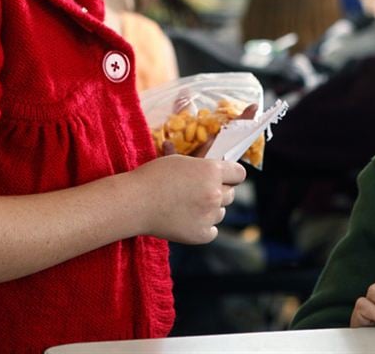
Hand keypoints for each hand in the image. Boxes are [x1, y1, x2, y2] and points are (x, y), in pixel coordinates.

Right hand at [130, 152, 245, 243]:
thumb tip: (212, 140)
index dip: (232, 175)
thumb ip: (200, 157)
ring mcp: (209, 215)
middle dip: (219, 191)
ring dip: (210, 209)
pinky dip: (203, 227)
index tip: (225, 177)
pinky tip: (187, 220)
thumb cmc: (154, 176)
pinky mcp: (202, 234)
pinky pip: (212, 230)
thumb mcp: (179, 160)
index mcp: (212, 171)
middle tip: (199, 191)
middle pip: (230, 194)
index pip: (239, 174)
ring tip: (188, 205)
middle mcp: (215, 193)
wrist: (135, 202)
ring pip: (221, 212)